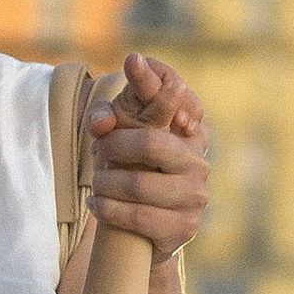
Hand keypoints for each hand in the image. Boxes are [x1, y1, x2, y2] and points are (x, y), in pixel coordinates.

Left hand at [90, 52, 209, 266]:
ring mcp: (195, 195)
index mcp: (187, 130)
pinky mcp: (184, 227)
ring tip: (96, 185)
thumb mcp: (119, 139)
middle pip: (151, 142)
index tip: (132, 60)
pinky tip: (97, 205)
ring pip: (140, 183)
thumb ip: (107, 118)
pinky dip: (109, 210)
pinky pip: (139, 217)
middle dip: (114, 147)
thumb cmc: (131, 173)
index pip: (174, 94)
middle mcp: (197, 160)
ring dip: (107, 184)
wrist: (147, 233)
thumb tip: (102, 122)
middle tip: (97, 154)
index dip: (155, 78)